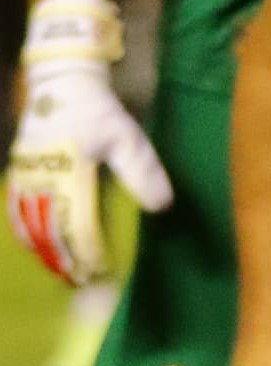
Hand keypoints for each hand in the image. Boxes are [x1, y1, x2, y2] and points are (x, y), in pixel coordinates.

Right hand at [9, 0, 170, 284]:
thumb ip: (142, 172)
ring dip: (42, 250)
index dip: (88, 251)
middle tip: (79, 281)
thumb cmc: (98, 111)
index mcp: (70, 174)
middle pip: (49, 230)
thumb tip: (161, 207)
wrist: (62, 83)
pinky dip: (23, 230)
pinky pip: (15, 208)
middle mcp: (43, 179)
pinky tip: (32, 244)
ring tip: (58, 271)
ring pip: (27, 223)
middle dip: (63, 258)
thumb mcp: (128, 138)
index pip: (77, 225)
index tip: (99, 270)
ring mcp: (26, 175)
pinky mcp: (19, 170)